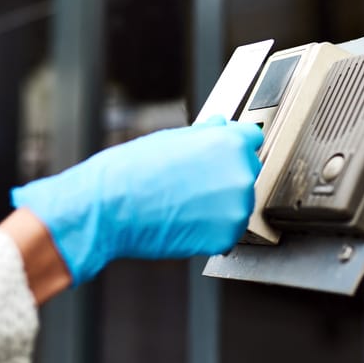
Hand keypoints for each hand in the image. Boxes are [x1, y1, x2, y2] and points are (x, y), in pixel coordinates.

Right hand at [10, 116, 263, 284]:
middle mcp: (240, 173)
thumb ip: (205, 134)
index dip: (234, 146)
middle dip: (226, 176)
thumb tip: (220, 126)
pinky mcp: (226, 236)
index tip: (223, 155)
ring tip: (184, 205)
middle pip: (247, 172)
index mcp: (229, 142)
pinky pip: (227, 232)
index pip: (252, 139)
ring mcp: (236, 207)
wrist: (111, 206)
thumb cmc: (134, 170)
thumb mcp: (173, 138)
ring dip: (220, 206)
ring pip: (238, 204)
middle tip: (193, 185)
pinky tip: (185, 222)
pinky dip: (211, 231)